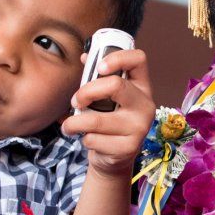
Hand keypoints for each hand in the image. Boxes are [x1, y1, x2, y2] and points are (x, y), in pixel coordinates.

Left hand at [60, 48, 155, 176]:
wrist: (116, 157)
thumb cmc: (109, 119)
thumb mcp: (106, 97)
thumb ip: (96, 77)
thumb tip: (84, 57)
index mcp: (141, 86)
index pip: (138, 59)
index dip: (118, 58)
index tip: (99, 67)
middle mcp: (145, 105)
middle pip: (115, 85)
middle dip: (86, 92)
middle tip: (75, 100)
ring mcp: (140, 127)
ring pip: (97, 119)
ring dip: (74, 123)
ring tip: (68, 125)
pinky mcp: (129, 147)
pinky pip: (95, 139)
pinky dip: (84, 139)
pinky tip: (89, 140)